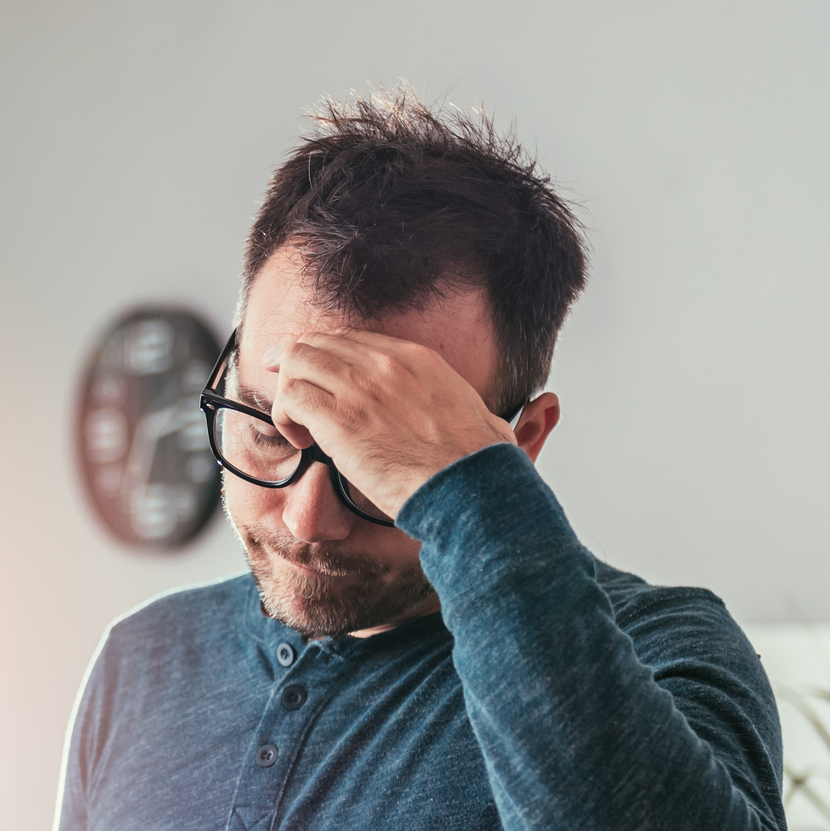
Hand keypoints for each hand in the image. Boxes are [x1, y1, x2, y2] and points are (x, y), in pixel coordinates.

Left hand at [263, 332, 516, 515]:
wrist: (471, 490)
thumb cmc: (483, 472)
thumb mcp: (499, 428)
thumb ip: (511, 414)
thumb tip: (546, 409)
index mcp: (421, 361)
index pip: (356, 339)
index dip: (328, 353)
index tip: (314, 369)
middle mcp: (387, 364)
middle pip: (320, 342)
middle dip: (295, 362)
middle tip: (282, 382)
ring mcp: (360, 387)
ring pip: (297, 362)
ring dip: (288, 392)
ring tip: (296, 425)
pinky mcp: (338, 417)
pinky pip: (289, 397)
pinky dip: (285, 416)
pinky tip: (301, 440)